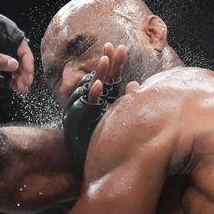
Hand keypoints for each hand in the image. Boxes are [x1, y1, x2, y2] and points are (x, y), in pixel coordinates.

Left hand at [0, 12, 32, 94]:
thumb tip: (15, 63)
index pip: (18, 45)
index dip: (26, 60)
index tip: (27, 75)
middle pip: (16, 56)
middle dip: (23, 71)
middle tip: (25, 85)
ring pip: (11, 66)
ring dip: (19, 77)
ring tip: (21, 89)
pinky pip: (3, 73)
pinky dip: (10, 80)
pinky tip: (14, 88)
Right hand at [62, 43, 138, 173]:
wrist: (89, 167)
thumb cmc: (104, 143)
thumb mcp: (117, 118)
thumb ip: (125, 101)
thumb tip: (135, 83)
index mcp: (101, 100)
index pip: (108, 78)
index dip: (114, 63)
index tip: (119, 48)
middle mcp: (90, 103)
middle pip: (100, 78)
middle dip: (107, 62)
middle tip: (114, 47)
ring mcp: (82, 110)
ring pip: (90, 87)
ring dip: (98, 74)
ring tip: (105, 60)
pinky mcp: (78, 120)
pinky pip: (86, 106)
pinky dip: (93, 95)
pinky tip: (100, 86)